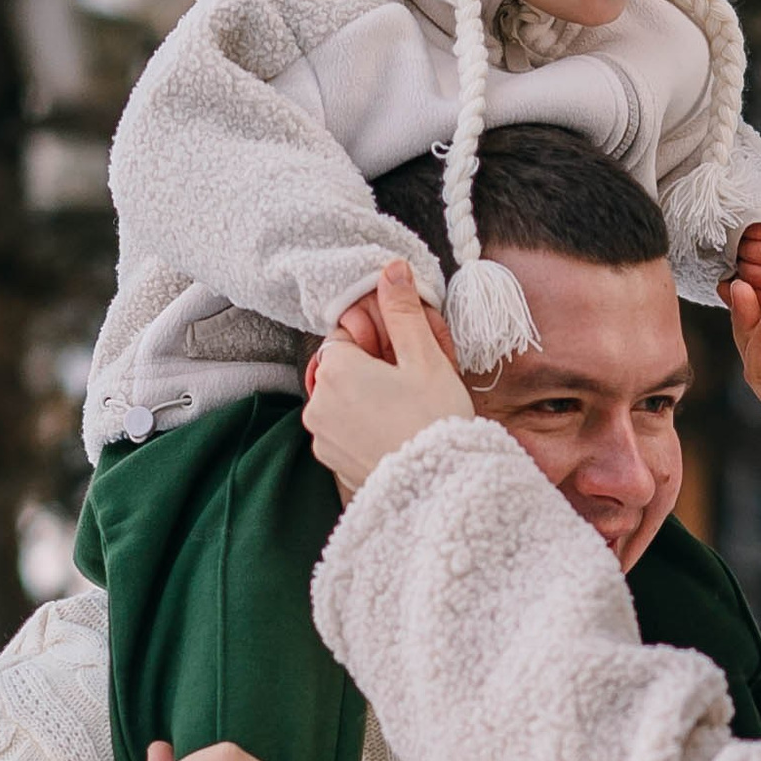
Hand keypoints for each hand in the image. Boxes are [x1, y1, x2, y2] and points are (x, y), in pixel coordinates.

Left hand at [303, 257, 473, 492]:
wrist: (442, 490)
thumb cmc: (436, 422)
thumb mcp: (426, 358)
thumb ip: (403, 312)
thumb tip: (392, 269)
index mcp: (336, 370)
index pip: (346, 334)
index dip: (378, 338)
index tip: (406, 351)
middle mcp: (318, 403)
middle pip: (343, 368)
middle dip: (375, 367)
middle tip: (415, 379)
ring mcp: (322, 437)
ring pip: (344, 399)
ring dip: (369, 396)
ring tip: (409, 408)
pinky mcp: (333, 463)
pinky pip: (345, 430)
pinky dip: (366, 426)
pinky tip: (398, 432)